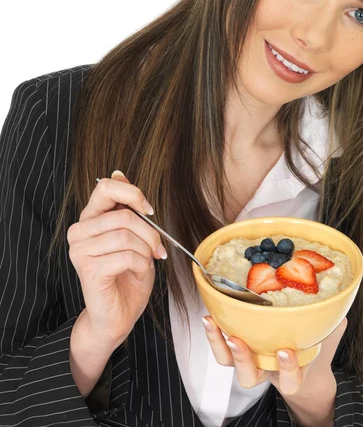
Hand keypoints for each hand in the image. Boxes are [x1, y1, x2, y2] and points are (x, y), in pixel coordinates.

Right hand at [67, 171, 166, 348]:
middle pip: (123, 216)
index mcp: (90, 218)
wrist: (118, 315)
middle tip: (158, 248)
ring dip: (146, 251)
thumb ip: (125, 207)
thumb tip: (119, 173)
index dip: (133, 194)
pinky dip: (141, 265)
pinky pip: (126, 256)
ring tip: (146, 262)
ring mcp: (80, 251)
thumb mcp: (133, 235)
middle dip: (150, 232)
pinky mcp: (88, 270)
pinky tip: (139, 272)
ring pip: (126, 236)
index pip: (105, 187)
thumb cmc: (127, 275)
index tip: (149, 211)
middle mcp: (79, 231)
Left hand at [202, 315, 346, 400]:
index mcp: (292, 373)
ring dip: (219, 345)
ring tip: (214, 323)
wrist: (298, 357)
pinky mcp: (235, 345)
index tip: (286, 351)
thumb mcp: (327, 335)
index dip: (287, 370)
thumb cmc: (313, 345)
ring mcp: (248, 358)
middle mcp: (265, 369)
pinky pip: (219, 346)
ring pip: (228, 363)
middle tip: (238, 341)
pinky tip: (210, 314)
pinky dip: (213, 333)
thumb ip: (333, 324)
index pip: (290, 382)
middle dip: (243, 361)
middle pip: (249, 378)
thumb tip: (339, 303)